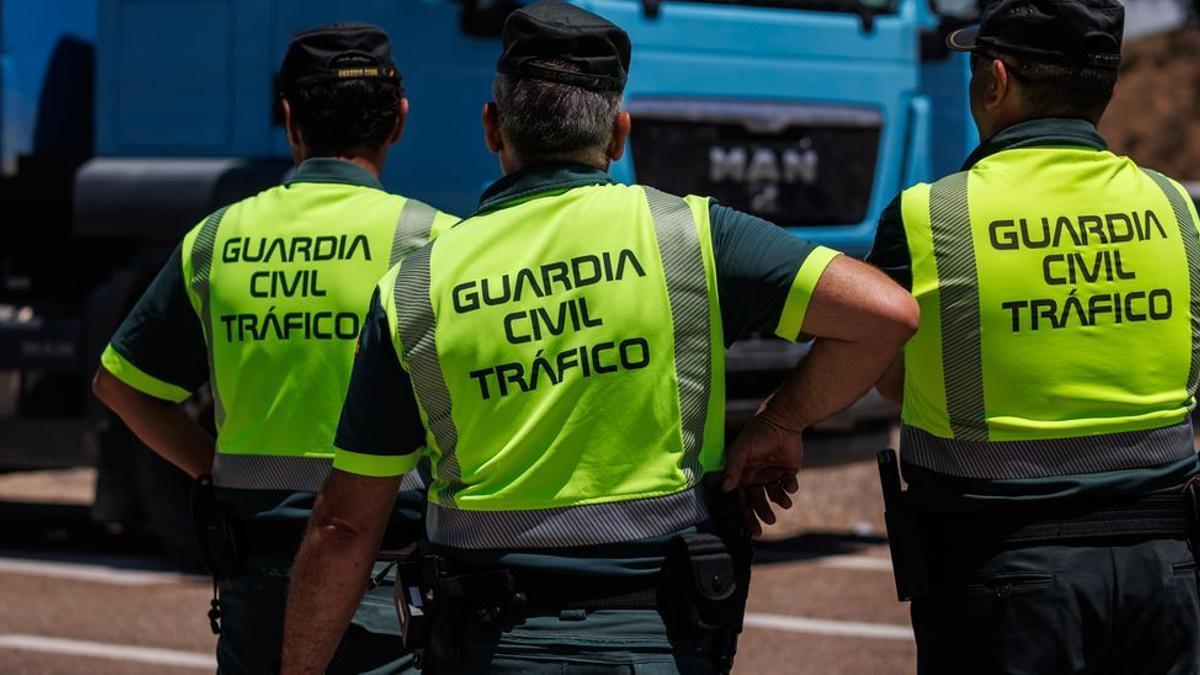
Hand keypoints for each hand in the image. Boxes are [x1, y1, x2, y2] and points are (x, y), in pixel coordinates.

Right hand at [722, 412, 802, 533]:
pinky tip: (791, 484)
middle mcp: (755, 476)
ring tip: (785, 503)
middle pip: (757, 501)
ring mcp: (771, 474)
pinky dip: (790, 488)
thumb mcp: (742, 449)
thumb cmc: (758, 433)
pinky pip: (788, 485)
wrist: (782, 420)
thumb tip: (726, 489)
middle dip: (763, 512)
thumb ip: (733, 468)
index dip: (745, 514)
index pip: (741, 498)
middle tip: (770, 521)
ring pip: (774, 495)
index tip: (751, 529)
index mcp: (742, 473)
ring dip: (779, 501)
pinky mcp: (787, 471)